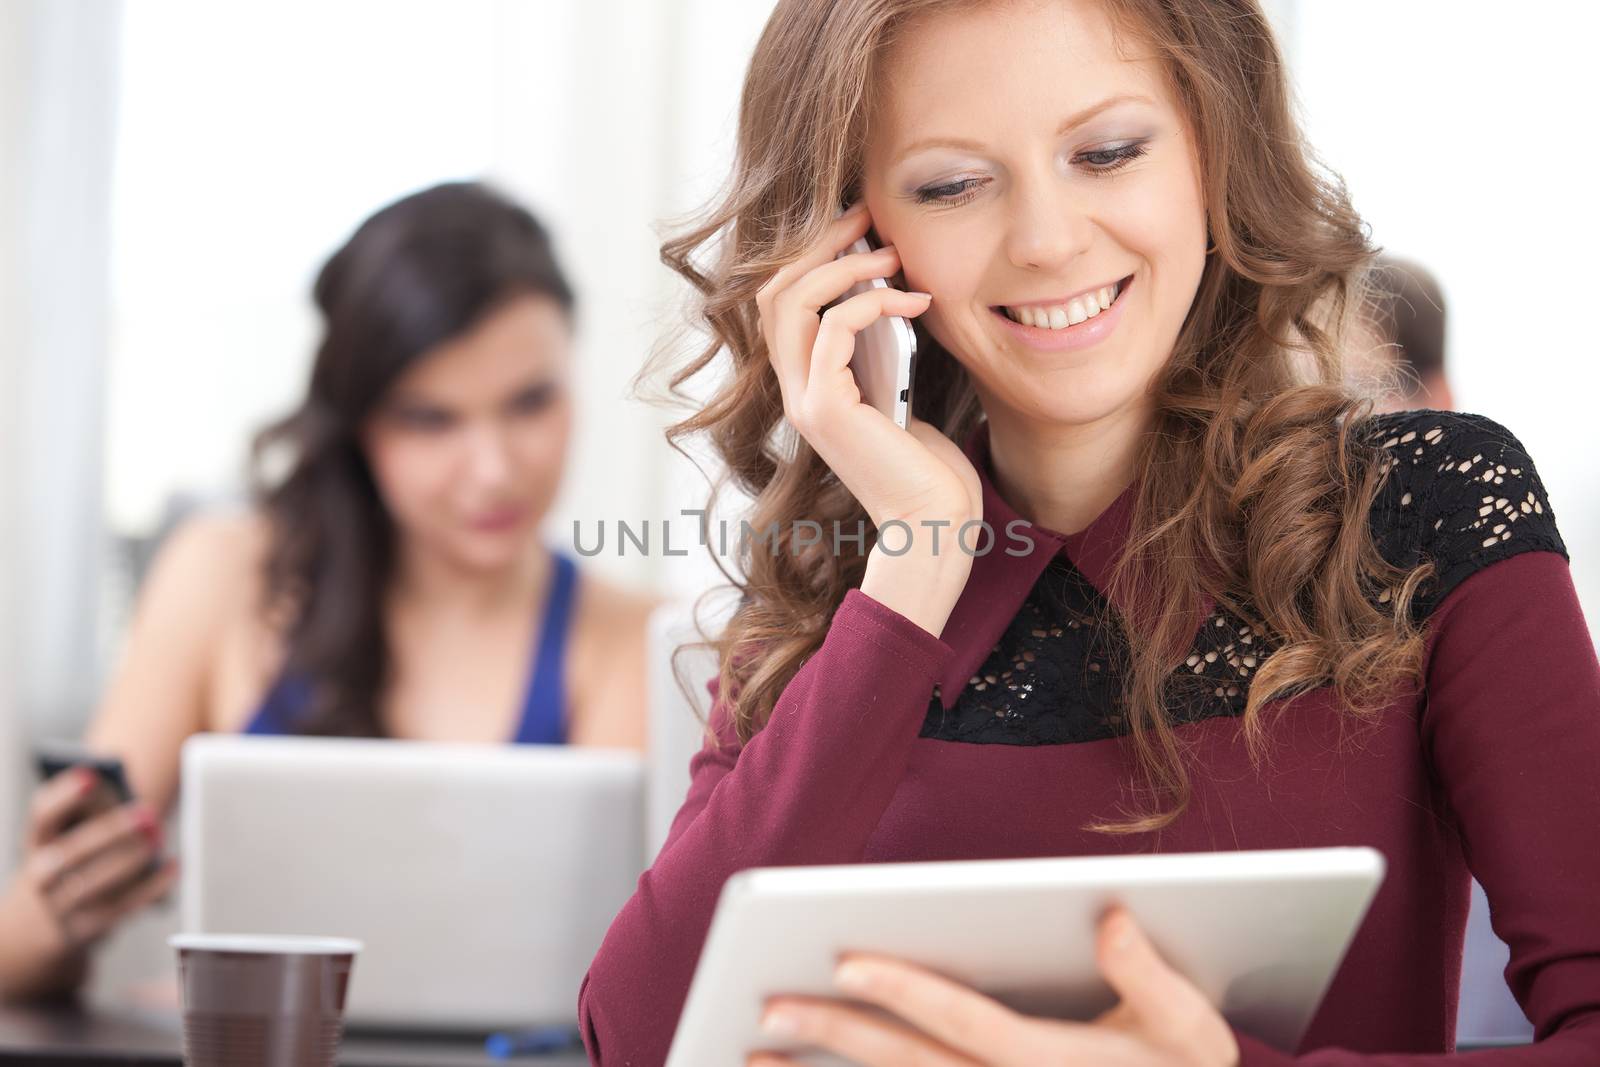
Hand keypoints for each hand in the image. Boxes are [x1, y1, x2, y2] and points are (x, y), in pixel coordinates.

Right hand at [4, 767, 176, 953]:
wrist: (36, 929)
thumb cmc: (68, 868)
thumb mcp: (68, 842)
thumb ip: (95, 817)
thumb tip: (139, 806)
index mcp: (36, 844)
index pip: (42, 816)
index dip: (63, 795)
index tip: (91, 774)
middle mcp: (40, 876)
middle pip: (71, 852)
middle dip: (110, 831)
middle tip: (147, 813)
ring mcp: (60, 906)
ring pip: (94, 883)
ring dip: (130, 859)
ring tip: (158, 837)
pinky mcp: (85, 928)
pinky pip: (121, 907)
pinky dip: (151, 886)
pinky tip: (175, 866)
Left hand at [747, 906, 1239, 1066]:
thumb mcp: (1194, 1031)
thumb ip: (1151, 978)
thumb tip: (1112, 920)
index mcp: (1052, 1062)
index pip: (962, 1020)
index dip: (904, 990)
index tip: (845, 962)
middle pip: (907, 1065)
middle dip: (834, 1035)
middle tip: (768, 1009)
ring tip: (756, 1053)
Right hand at [755, 201, 981, 537]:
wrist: (934, 522)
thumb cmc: (928, 467)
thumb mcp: (900, 392)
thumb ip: (881, 352)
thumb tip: (890, 292)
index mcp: (807, 385)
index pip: (784, 303)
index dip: (815, 256)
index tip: (862, 228)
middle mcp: (794, 390)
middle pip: (775, 291)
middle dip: (819, 244)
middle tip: (866, 216)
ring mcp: (804, 400)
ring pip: (793, 301)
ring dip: (843, 265)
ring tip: (892, 253)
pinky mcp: (826, 409)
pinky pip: (835, 328)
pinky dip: (873, 301)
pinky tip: (914, 301)